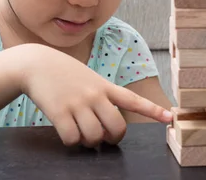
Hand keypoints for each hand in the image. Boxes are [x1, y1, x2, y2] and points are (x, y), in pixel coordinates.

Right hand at [18, 44, 172, 147]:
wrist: (36, 63)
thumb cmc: (63, 73)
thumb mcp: (88, 77)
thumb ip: (101, 96)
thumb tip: (106, 125)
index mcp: (104, 86)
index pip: (133, 99)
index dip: (152, 110)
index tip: (169, 118)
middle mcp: (95, 95)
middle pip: (117, 127)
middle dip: (113, 139)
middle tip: (104, 139)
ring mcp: (78, 103)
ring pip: (95, 137)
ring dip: (89, 142)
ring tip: (81, 133)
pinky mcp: (60, 112)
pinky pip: (73, 139)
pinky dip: (71, 142)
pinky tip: (66, 132)